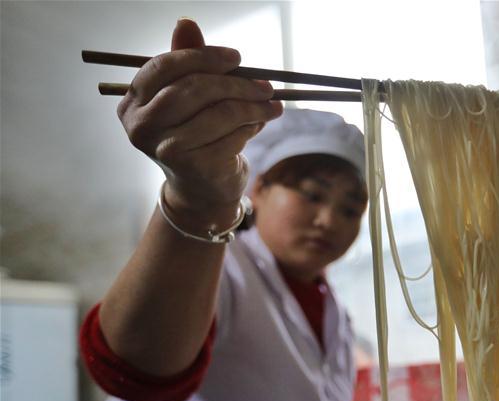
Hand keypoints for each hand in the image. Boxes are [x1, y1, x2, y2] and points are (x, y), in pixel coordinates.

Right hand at [116, 18, 282, 219]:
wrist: (201, 189)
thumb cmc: (195, 135)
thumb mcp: (189, 98)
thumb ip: (188, 62)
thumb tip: (186, 21)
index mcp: (132, 102)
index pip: (164, 66)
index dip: (204, 57)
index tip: (237, 58)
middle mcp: (141, 127)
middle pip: (193, 89)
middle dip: (236, 83)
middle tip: (266, 86)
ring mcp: (165, 149)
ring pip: (218, 113)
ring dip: (253, 106)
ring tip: (272, 106)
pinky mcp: (194, 167)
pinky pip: (232, 137)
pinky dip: (250, 129)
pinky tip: (258, 126)